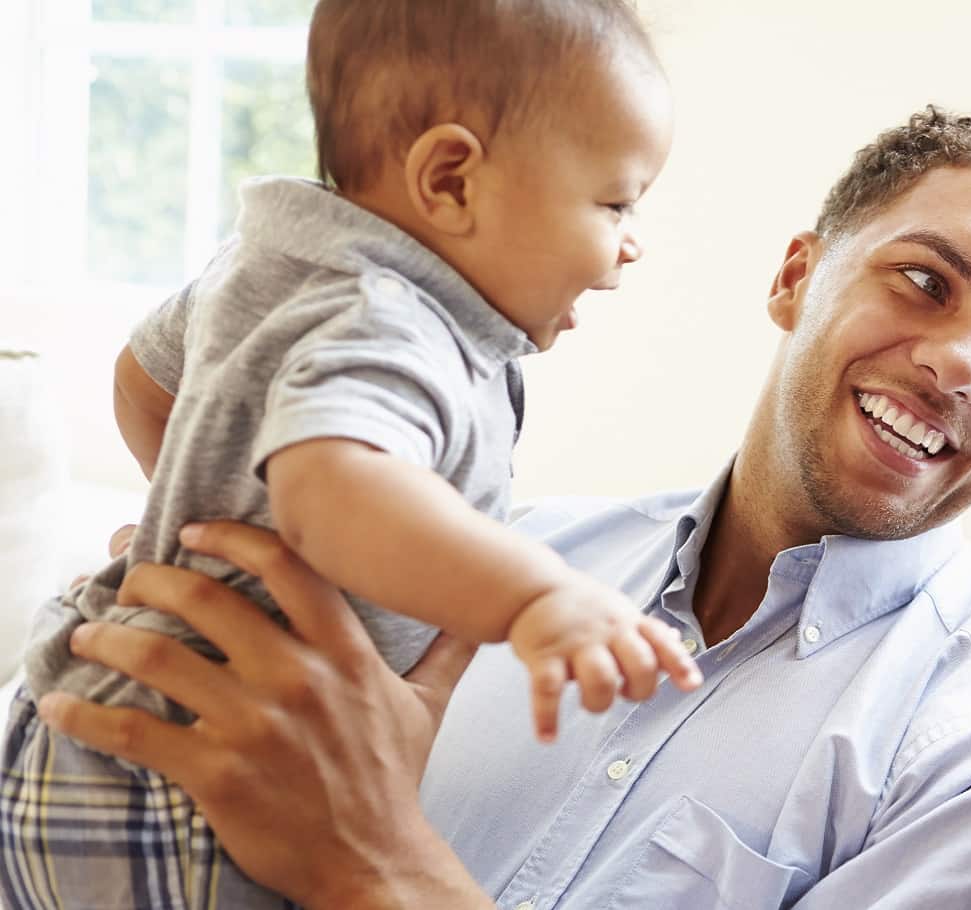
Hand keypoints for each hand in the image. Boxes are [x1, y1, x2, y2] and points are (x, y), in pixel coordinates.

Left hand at [36, 521, 488, 908]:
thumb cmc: (395, 782)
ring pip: (160, 658)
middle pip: (207, 600)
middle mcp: (299, 678)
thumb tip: (479, 622)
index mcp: (344, 653)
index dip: (229, 537)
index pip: (285, 567)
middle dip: (151, 580)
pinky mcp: (217, 773)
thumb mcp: (427, 709)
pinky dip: (86, 714)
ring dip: (108, 639)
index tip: (189, 531)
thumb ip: (445, 656)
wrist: (374, 860)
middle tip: (123, 581)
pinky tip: (58, 705)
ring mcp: (256, 725)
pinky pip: (136, 730)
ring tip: (86, 635)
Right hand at [510, 576, 702, 741]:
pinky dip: (547, 718)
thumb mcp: (620, 612)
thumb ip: (647, 632)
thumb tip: (679, 642)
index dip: (679, 663)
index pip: (661, 641)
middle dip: (640, 689)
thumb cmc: (584, 608)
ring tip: (592, 703)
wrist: (532, 590)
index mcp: (628, 623)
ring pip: (601, 680)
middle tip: (626, 692)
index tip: (692, 685)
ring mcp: (575, 644)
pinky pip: (547, 690)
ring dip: (600, 703)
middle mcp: (607, 633)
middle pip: (640, 664)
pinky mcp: (543, 656)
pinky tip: (548, 737)